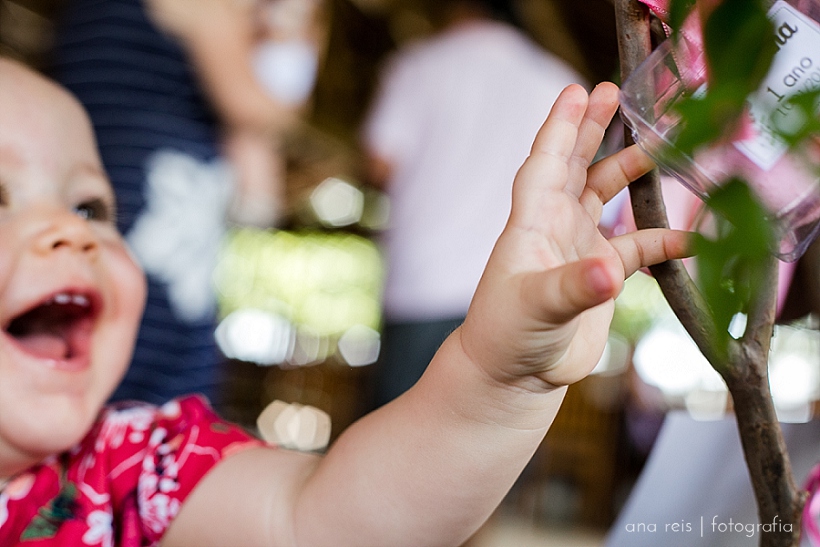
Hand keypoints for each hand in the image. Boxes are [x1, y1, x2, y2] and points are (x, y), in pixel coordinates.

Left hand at [461, 82, 690, 388]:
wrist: (516, 375)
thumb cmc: (507, 335)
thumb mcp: (537, 307)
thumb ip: (573, 287)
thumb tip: (609, 272)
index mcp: (531, 222)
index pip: (545, 164)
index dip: (561, 127)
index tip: (577, 90)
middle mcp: (555, 226)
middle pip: (578, 166)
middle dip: (595, 130)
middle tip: (616, 92)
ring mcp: (580, 246)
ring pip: (608, 197)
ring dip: (634, 174)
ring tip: (666, 147)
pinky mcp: (601, 273)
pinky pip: (638, 245)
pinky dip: (664, 240)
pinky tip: (694, 239)